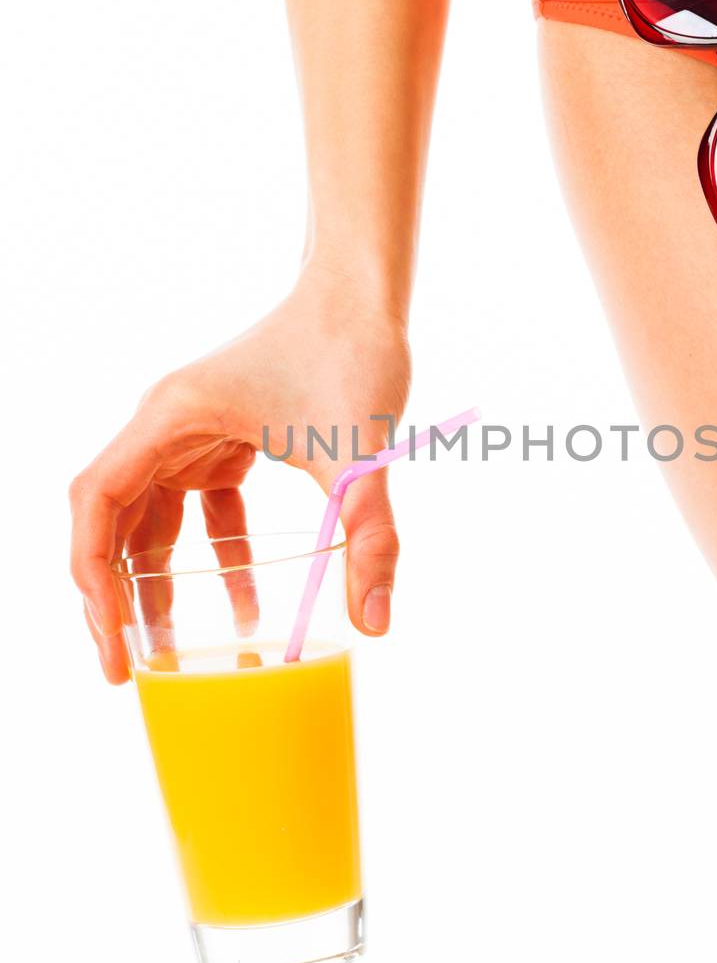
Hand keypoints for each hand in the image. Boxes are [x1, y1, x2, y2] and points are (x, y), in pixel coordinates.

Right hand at [69, 269, 410, 682]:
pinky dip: (215, 555)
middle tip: (128, 668)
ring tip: (171, 650)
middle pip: (111, 520)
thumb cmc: (352, 351)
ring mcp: (192, 430)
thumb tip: (376, 623)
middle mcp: (166, 423)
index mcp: (171, 417)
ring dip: (158, 582)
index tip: (114, 641)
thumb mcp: (360, 454)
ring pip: (151, 518)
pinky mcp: (224, 437)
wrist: (365, 294)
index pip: (97, 504)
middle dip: (115, 596)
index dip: (93, 578)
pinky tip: (248, 603)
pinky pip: (200, 507)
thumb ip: (371, 536)